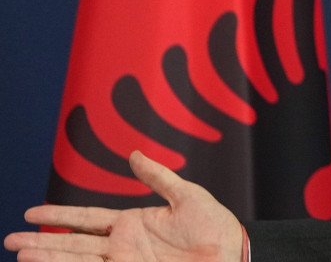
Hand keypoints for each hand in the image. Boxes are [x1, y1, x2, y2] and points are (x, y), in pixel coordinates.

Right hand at [5, 151, 241, 261]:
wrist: (232, 253)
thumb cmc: (214, 225)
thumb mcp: (186, 195)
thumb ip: (158, 177)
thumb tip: (133, 154)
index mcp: (131, 223)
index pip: (86, 218)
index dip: (59, 215)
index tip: (30, 212)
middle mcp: (122, 246)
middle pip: (73, 243)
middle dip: (42, 242)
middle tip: (10, 240)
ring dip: (50, 259)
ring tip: (21, 255)